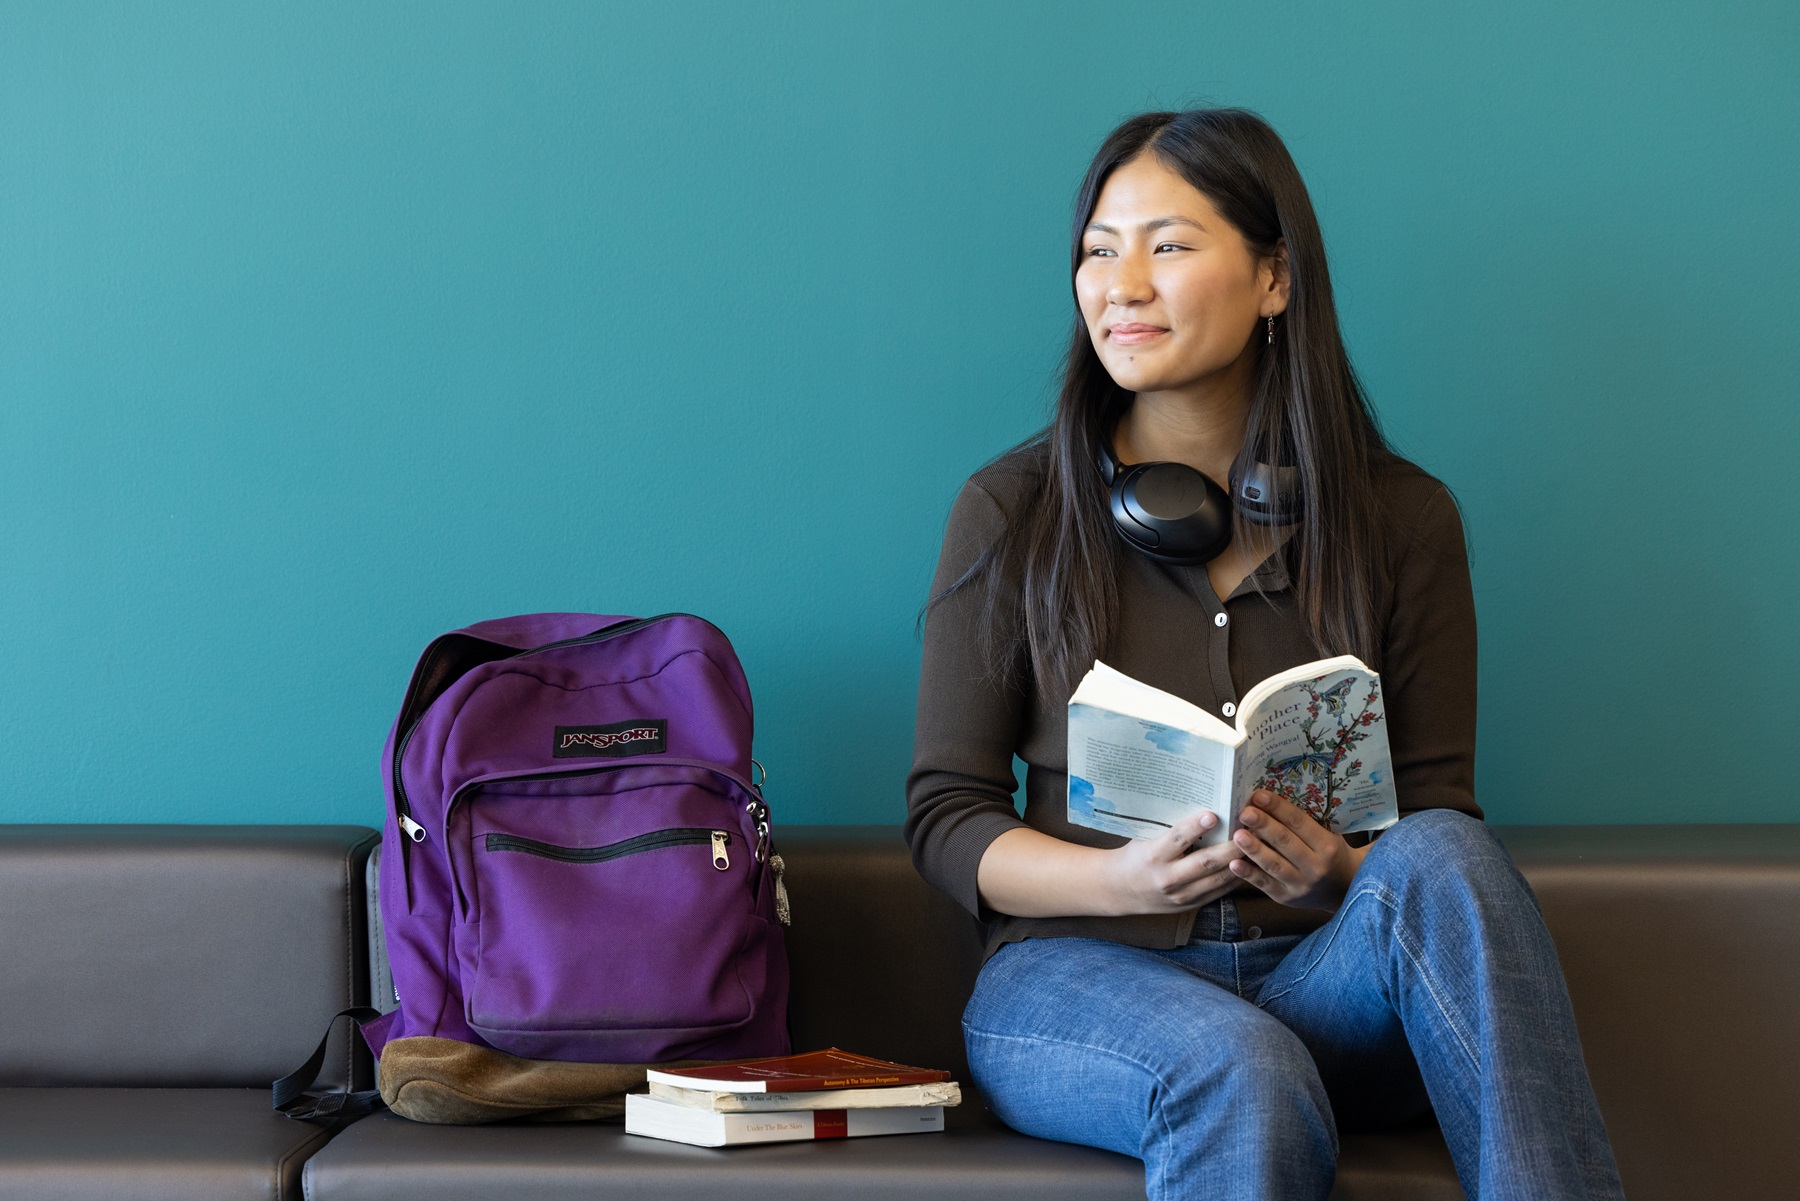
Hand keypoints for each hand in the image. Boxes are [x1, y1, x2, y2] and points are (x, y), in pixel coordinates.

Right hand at [1101, 811, 1241, 914]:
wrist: (1120, 890)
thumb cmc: (1135, 856)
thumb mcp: (1144, 839)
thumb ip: (1170, 829)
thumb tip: (1201, 806)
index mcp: (1153, 856)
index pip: (1177, 839)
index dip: (1196, 826)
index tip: (1213, 814)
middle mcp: (1168, 878)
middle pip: (1205, 862)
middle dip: (1231, 846)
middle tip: (1250, 829)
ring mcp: (1181, 895)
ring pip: (1217, 879)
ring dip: (1240, 862)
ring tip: (1257, 845)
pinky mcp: (1190, 905)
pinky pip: (1219, 891)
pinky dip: (1236, 877)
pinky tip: (1249, 864)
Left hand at [1228, 790, 1367, 909]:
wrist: (1343, 890)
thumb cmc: (1330, 855)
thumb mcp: (1327, 836)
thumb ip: (1302, 823)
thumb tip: (1267, 801)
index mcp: (1327, 846)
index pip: (1299, 822)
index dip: (1279, 808)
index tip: (1259, 795)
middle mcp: (1316, 867)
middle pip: (1285, 842)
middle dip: (1264, 825)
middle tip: (1245, 812)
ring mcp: (1300, 885)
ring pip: (1274, 865)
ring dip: (1254, 849)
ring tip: (1238, 835)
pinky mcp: (1286, 897)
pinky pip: (1265, 884)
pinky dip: (1248, 874)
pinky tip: (1234, 864)